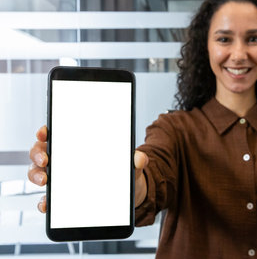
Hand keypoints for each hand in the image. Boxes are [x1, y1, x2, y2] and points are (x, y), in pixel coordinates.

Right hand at [28, 126, 149, 211]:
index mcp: (78, 145)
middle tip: (45, 159)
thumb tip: (140, 158)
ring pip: (38, 173)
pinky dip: (44, 202)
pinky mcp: (61, 197)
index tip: (45, 133)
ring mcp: (61, 178)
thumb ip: (136, 160)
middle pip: (41, 151)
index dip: (46, 131)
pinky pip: (47, 199)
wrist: (125, 195)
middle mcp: (64, 159)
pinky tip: (47, 204)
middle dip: (38, 154)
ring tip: (45, 180)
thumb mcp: (131, 165)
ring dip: (37, 176)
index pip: (56, 133)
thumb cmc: (123, 173)